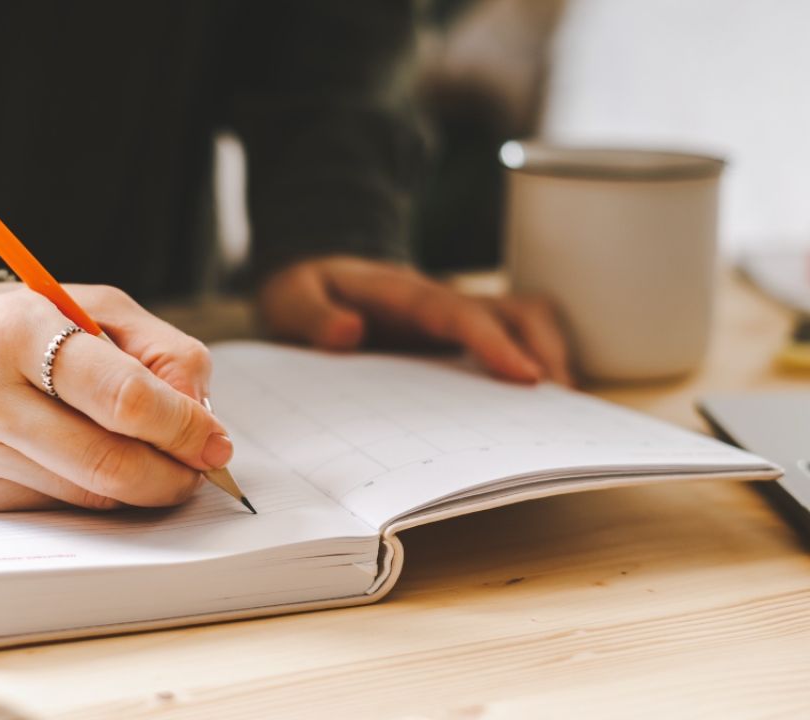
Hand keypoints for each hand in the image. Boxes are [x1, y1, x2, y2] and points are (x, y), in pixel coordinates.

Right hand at [0, 283, 231, 510]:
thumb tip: (201, 414)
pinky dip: (91, 491)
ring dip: (140, 487)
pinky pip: (55, 505)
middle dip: (171, 473)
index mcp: (18, 330)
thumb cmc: (14, 328)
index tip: (215, 442)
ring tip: (156, 462)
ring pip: (87, 492)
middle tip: (200, 468)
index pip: (121, 396)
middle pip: (107, 461)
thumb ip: (159, 350)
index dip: (182, 426)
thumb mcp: (89, 308)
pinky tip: (89, 462)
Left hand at [258, 256, 572, 385]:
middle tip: (563, 406)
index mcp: (402, 293)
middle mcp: (441, 300)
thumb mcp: (290, 299)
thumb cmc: (304, 292)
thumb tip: (348, 332)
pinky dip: (533, 367)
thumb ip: (312, 315)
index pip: (458, 314)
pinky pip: (509, 341)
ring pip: (523, 321)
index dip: (494, 342)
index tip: (528, 376)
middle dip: (547, 349)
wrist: (311, 278)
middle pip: (514, 310)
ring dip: (550, 357)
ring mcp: (455, 316)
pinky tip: (536, 414)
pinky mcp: (458, 334)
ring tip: (562, 416)